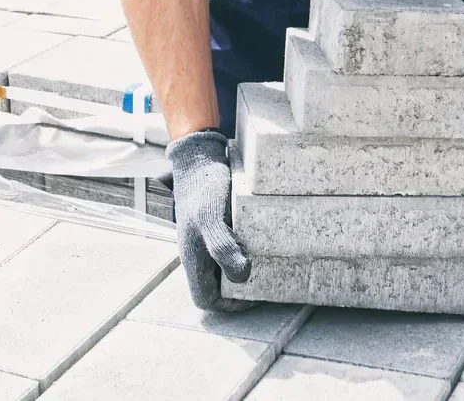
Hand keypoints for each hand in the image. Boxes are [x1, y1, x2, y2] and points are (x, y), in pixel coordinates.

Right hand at [166, 129, 252, 310]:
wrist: (201, 155)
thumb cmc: (203, 187)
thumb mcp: (211, 217)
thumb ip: (222, 247)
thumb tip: (241, 277)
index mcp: (192, 257)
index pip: (206, 299)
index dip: (229, 306)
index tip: (254, 297)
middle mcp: (199, 251)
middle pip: (216, 286)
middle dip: (240, 290)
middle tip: (268, 281)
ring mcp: (208, 238)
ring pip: (224, 266)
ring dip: (245, 269)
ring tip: (271, 263)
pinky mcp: (218, 224)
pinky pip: (231, 246)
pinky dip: (247, 249)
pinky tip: (264, 240)